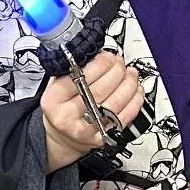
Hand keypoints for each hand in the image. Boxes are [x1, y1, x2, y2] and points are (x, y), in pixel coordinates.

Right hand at [41, 51, 145, 170]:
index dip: (99, 64)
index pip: (79, 78)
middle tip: (120, 62)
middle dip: (116, 71)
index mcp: (54, 100)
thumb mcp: (55, 86)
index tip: (107, 56)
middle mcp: (69, 117)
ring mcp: (87, 129)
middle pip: (100, 90)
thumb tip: (97, 53)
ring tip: (131, 73)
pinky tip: (136, 89)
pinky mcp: (104, 137)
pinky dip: (135, 100)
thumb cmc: (60, 108)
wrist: (63, 136)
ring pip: (115, 103)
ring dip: (128, 83)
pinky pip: (125, 117)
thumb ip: (72, 69)